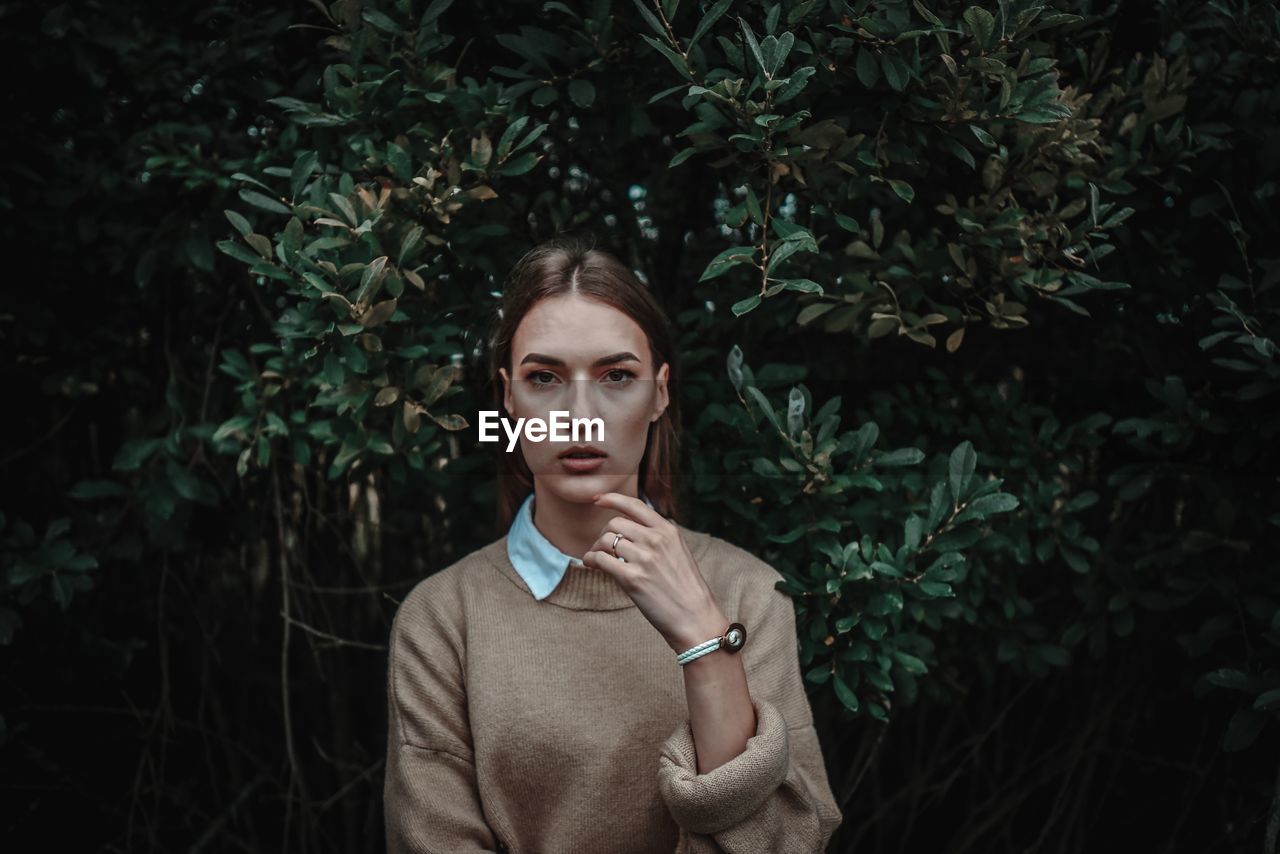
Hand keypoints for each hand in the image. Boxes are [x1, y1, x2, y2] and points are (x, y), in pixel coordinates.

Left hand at [581, 492, 728, 652]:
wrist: (695, 617)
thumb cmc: (686, 589)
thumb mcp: (678, 553)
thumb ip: (657, 538)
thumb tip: (628, 530)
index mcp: (668, 531)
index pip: (635, 505)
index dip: (612, 499)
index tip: (598, 501)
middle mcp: (656, 540)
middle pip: (615, 523)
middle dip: (604, 533)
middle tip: (602, 547)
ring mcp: (644, 559)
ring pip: (605, 540)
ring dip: (596, 548)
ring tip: (597, 558)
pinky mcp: (632, 578)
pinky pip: (601, 559)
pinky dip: (591, 559)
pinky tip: (592, 565)